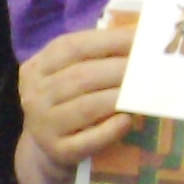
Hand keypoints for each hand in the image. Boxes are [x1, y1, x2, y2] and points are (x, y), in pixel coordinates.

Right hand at [19, 10, 138, 181]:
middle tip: (149, 67)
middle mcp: (34, 96)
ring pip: (87, 106)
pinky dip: (111, 129)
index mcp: (36, 68)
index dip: (108, 40)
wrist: (49, 149)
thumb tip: (139, 32)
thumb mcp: (70, 74)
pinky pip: (89, 139)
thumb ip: (96, 55)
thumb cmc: (69, 102)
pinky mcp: (59, 151)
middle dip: (120, 69)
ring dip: (119, 97)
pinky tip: (127, 120)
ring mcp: (44, 126)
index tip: (140, 39)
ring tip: (144, 91)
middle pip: (81, 76)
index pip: (72, 47)